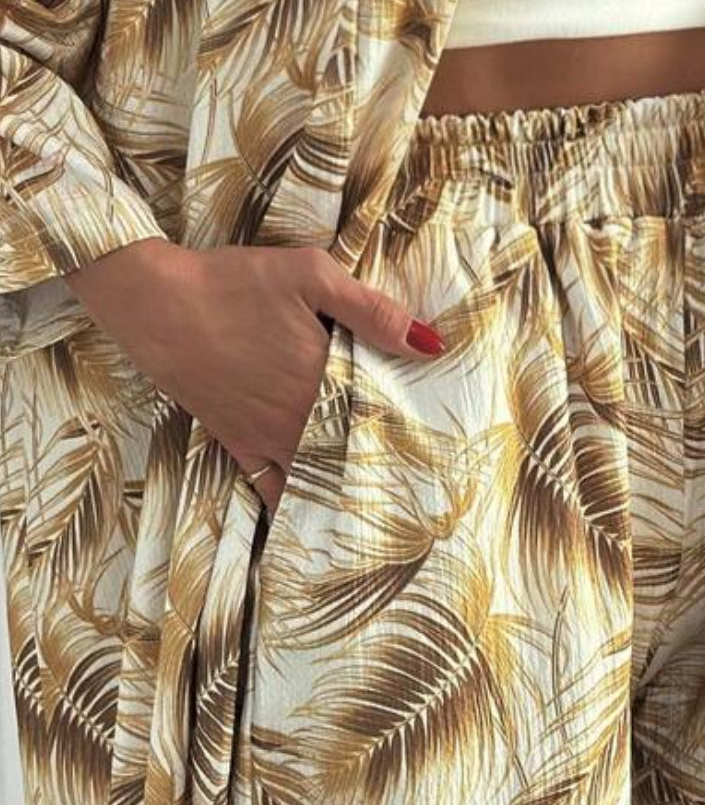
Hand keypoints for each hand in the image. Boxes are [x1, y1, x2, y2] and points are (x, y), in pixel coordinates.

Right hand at [64, 238, 445, 516]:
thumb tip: (431, 344)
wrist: (156, 303)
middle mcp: (302, 419)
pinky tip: (317, 528)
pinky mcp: (238, 444)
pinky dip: (296, 510)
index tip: (448, 457)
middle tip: (431, 497)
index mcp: (327, 380)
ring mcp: (269, 438)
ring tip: (389, 521)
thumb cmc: (234, 283)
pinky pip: (272, 489)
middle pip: (359, 455)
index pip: (386, 418)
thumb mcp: (311, 276)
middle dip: (393, 472)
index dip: (417, 436)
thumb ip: (372, 312)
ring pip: (321, 479)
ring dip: (353, 496)